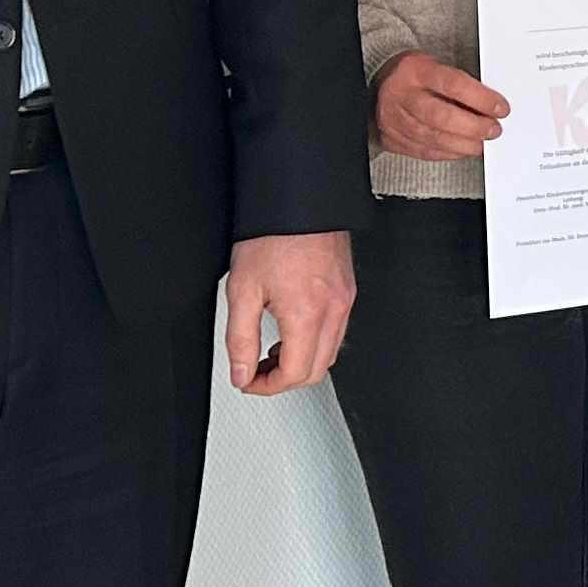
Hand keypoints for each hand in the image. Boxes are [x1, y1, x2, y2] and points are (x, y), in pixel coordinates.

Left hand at [225, 230, 356, 393]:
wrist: (299, 200)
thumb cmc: (273, 235)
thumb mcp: (242, 289)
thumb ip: (240, 338)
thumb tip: (241, 373)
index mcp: (306, 313)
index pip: (294, 374)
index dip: (267, 386)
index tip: (248, 380)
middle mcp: (333, 310)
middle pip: (316, 372)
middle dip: (285, 379)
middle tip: (258, 371)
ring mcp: (345, 300)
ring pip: (330, 354)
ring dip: (301, 362)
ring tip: (273, 351)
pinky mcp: (347, 291)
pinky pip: (338, 332)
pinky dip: (315, 342)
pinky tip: (294, 330)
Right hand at [372, 50, 508, 160]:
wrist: (379, 84)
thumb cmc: (414, 75)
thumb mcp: (435, 66)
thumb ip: (460, 84)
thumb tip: (491, 104)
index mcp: (416, 70)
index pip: (453, 84)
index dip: (481, 98)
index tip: (500, 108)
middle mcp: (403, 95)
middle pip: (442, 116)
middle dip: (474, 126)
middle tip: (493, 129)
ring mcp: (395, 119)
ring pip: (434, 138)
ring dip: (464, 144)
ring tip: (481, 143)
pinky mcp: (393, 139)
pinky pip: (425, 151)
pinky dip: (449, 153)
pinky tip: (462, 149)